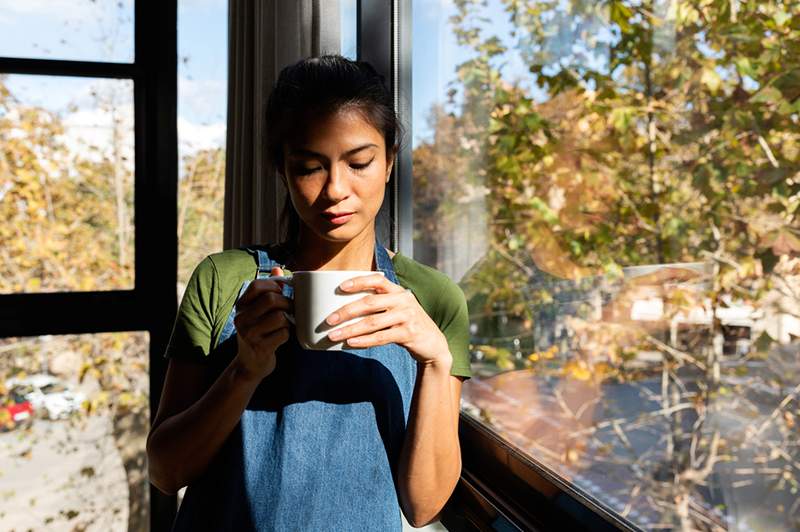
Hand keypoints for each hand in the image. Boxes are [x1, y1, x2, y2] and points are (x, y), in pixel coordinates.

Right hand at [233, 267, 292, 380]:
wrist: (249, 365)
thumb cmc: (259, 333)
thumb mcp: (257, 312)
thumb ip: (267, 291)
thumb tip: (277, 268)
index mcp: (241, 307)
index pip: (256, 285)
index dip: (274, 285)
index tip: (281, 292)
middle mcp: (241, 319)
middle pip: (271, 299)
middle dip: (287, 303)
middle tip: (290, 310)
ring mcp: (249, 334)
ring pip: (279, 317)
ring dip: (289, 321)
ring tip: (286, 325)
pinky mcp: (260, 348)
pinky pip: (283, 334)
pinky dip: (287, 334)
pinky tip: (282, 337)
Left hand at [324, 274, 451, 367]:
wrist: (434, 344)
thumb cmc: (407, 324)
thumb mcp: (397, 309)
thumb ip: (379, 305)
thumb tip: (344, 310)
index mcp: (398, 291)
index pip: (377, 280)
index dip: (359, 281)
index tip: (340, 287)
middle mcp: (403, 300)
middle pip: (370, 302)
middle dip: (347, 311)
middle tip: (329, 319)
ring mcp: (407, 317)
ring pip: (372, 322)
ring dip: (350, 329)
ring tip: (333, 335)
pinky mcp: (409, 334)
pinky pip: (381, 337)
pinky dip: (364, 341)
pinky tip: (350, 343)